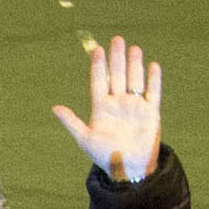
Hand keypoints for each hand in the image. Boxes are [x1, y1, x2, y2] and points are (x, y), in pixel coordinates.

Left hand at [49, 35, 161, 182]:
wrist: (128, 169)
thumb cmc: (104, 155)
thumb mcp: (85, 139)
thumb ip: (71, 122)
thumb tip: (55, 108)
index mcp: (101, 108)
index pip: (99, 81)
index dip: (98, 66)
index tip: (97, 50)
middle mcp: (118, 103)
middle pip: (117, 75)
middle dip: (117, 58)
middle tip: (117, 39)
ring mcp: (134, 106)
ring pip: (134, 79)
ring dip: (134, 64)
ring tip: (133, 48)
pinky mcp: (151, 112)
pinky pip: (153, 92)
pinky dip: (153, 80)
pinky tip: (152, 66)